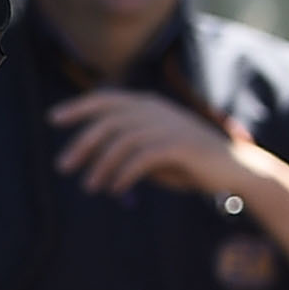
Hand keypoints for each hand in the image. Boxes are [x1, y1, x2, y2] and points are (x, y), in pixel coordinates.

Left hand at [48, 88, 255, 198]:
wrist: (235, 170)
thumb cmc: (190, 163)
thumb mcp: (154, 154)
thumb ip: (128, 152)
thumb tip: (94, 165)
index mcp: (149, 106)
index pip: (107, 100)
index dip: (78, 107)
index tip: (53, 119)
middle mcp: (157, 111)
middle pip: (109, 121)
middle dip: (82, 144)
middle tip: (64, 167)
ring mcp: (170, 127)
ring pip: (122, 142)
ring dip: (101, 166)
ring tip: (90, 187)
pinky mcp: (181, 146)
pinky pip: (143, 158)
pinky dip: (125, 174)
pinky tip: (116, 190)